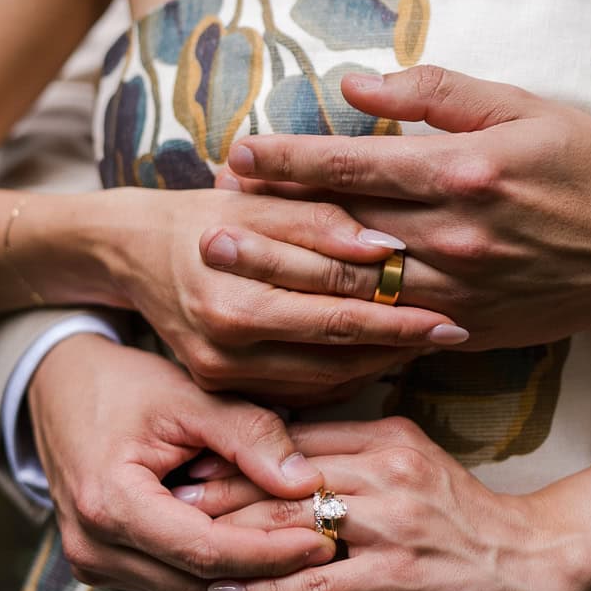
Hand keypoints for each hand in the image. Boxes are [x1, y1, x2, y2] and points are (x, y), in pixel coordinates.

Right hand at [28, 333, 334, 590]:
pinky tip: (255, 541)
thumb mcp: (187, 396)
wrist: (60, 387)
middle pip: (201, 581)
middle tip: (328, 540)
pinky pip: (172, 581)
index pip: (206, 552)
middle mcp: (93, 547)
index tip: (324, 537)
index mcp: (109, 504)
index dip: (271, 552)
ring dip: (245, 572)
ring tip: (300, 541)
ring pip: (190, 590)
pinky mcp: (100, 565)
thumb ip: (248, 436)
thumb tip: (307, 483)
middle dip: (268, 566)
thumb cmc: (122, 385)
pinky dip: (216, 566)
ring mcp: (92, 562)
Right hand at [96, 186, 466, 403]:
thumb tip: (386, 246)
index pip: (334, 298)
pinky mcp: (220, 386)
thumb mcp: (258, 201)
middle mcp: (224, 339)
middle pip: (334, 345)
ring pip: (323, 376)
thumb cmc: (206, 214)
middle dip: (400, 338)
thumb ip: (320, 221)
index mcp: (233, 289)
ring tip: (425, 341)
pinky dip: (344, 375)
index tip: (450, 303)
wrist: (135, 252)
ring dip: (379, 360)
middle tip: (455, 330)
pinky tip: (378, 356)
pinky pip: (300, 389)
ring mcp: (220, 370)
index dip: (396, 301)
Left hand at [181, 417, 588, 590]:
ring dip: (231, 538)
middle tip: (164, 494)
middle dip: (218, 487)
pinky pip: (318, 583)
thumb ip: (352, 445)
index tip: (185, 454)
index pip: (292, 434)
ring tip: (179, 542)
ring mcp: (391, 524)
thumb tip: (280, 443)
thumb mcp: (409, 455)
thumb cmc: (461, 511)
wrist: (533, 556)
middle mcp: (384, 470)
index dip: (235, 447)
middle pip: (282, 475)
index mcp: (383, 435)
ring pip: (292, 526)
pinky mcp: (398, 575)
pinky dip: (268, 589)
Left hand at [213, 65, 590, 348]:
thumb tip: (355, 86)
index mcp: (463, 172)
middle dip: (267, 229)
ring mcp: (459, 290)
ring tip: (228, 272)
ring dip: (286, 280)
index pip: (354, 164)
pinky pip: (390, 332)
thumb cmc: (584, 165)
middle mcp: (455, 235)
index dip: (289, 161)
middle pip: (339, 233)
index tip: (237, 156)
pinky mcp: (466, 329)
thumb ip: (436, 93)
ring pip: (355, 288)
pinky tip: (291, 324)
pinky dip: (338, 326)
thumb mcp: (521, 107)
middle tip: (204, 228)